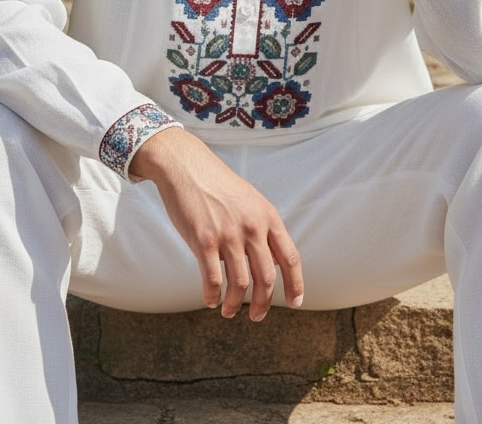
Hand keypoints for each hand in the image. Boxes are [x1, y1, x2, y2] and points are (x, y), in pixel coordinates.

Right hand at [130, 128, 302, 320]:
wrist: (186, 165)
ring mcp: (228, 234)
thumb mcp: (250, 200)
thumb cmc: (217, 184)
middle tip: (257, 316)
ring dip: (235, 305)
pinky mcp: (204, 240)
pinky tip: (210, 300)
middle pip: (267, 277)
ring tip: (228, 312)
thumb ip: (261, 227)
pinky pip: (213, 280)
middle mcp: (252, 226)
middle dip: (263, 303)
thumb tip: (268, 260)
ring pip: (240, 284)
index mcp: (267, 216)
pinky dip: (212, 296)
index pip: (290, 257)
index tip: (294, 302)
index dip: (295, 284)